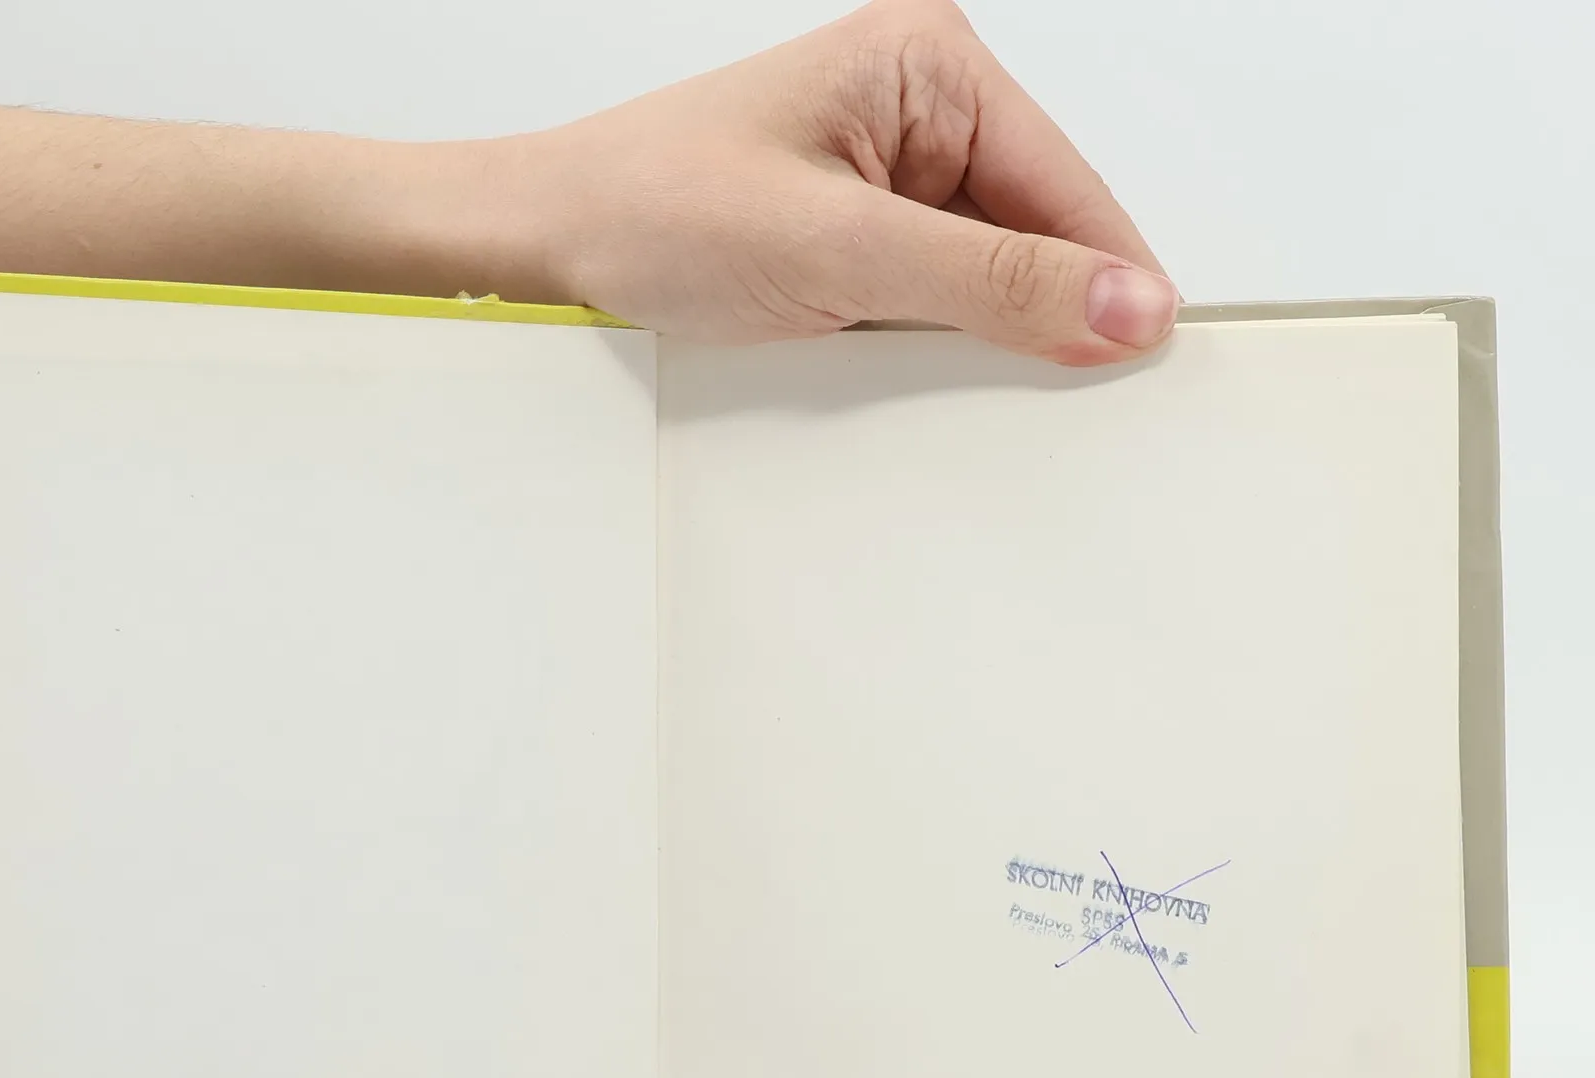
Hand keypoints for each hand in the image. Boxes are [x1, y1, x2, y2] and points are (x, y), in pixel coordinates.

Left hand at [532, 0, 1174, 363]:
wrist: (555, 243)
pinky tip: (883, 359)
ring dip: (967, 334)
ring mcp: (891, 180)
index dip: (1107, 280)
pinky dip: (923, 344)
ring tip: (902, 353)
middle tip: (1027, 389)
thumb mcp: (840, 251)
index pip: (1069, 185)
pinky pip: (933, 302)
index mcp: (930, 69)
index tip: (1142, 363)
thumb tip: (1122, 303)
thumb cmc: (657, 206)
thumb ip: (989, 281)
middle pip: (1037, 234)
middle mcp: (921, 113)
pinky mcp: (861, 240)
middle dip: (1029, 311)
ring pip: (987, 278)